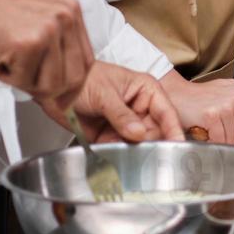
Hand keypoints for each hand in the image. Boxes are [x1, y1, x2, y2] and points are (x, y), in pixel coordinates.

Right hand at [0, 0, 94, 109]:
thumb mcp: (35, 22)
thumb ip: (55, 47)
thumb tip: (65, 90)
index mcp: (71, 9)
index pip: (86, 60)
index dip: (72, 84)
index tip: (58, 97)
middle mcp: (66, 16)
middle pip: (74, 76)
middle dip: (48, 88)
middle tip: (21, 76)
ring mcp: (50, 29)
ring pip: (51, 84)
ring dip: (25, 81)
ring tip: (6, 58)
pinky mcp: (30, 43)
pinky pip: (25, 81)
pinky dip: (6, 77)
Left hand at [41, 62, 183, 142]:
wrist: (56, 88)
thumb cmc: (83, 79)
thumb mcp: (104, 94)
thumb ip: (122, 115)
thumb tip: (139, 134)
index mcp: (146, 90)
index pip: (166, 111)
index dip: (173, 128)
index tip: (177, 144)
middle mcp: (139, 108)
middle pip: (156, 131)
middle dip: (150, 143)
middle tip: (143, 152)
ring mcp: (126, 123)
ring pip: (139, 143)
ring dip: (132, 150)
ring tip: (120, 148)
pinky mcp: (111, 136)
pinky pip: (120, 149)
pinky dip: (117, 154)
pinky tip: (109, 152)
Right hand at [161, 70, 233, 143]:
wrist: (177, 94)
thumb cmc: (202, 94)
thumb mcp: (229, 86)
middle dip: (231, 134)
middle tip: (218, 124)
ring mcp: (225, 106)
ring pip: (232, 139)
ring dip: (221, 138)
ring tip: (210, 126)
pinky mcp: (212, 115)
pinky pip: (220, 140)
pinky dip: (212, 140)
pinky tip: (205, 130)